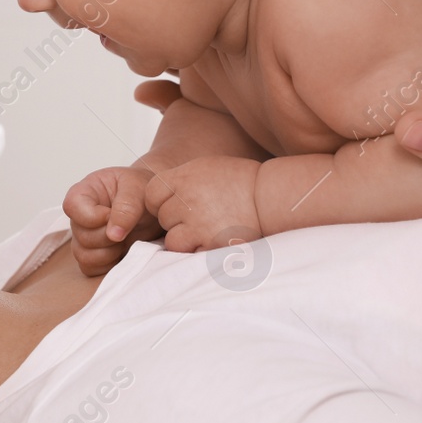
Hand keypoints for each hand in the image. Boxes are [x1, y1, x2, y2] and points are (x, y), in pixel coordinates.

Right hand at [63, 167, 161, 275]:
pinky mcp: (92, 256)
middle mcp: (80, 217)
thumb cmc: (142, 190)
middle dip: (107, 236)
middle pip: (81, 236)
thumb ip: (126, 207)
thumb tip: (113, 234)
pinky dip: (109, 264)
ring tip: (126, 239)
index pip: (72, 206)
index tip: (112, 215)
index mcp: (85, 192)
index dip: (92, 217)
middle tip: (127, 227)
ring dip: (109, 252)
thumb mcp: (138, 188)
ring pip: (84, 256)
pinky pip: (91, 268)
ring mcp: (84, 238)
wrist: (156, 205)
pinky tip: (123, 251)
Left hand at [144, 156, 263, 252]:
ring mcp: (198, 225)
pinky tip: (215, 240)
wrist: (269, 196)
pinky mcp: (212, 245)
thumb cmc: (239, 181)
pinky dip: (201, 251)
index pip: (151, 194)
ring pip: (173, 241)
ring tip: (206, 231)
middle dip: (177, 220)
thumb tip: (158, 195)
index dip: (160, 201)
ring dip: (186, 239)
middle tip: (201, 216)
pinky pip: (192, 255)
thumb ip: (179, 180)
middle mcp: (187, 201)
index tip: (175, 204)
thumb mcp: (205, 167)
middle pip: (163, 218)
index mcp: (184, 177)